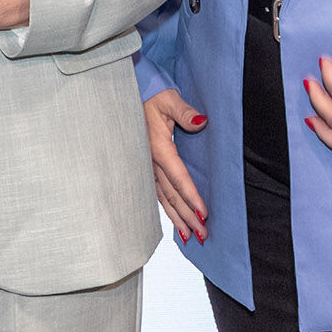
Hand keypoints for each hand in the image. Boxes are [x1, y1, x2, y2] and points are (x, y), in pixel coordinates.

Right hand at [143, 88, 209, 242]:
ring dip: (177, 218)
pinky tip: (173, 219)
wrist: (128, 94)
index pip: (178, 178)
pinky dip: (166, 208)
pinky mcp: (144, 167)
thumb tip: (201, 122)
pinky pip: (156, 192)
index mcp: (159, 148)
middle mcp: (150, 162)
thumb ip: (185, 112)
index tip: (204, 214)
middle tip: (202, 235)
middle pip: (172, 195)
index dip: (191, 197)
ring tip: (190, 237)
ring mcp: (145, 166)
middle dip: (188, 216)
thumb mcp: (168, 99)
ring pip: (163, 198)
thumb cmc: (150, 95)